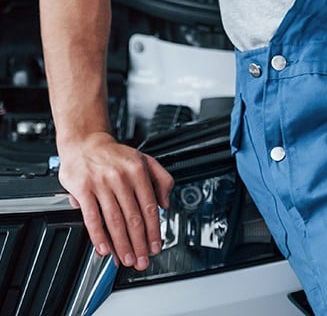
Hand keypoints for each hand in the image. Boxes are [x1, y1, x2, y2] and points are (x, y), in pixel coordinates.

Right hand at [57, 132, 173, 268]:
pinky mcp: (83, 188)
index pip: (150, 206)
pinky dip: (98, 236)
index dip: (154, 230)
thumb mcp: (144, 159)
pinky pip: (92, 217)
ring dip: (121, 244)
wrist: (85, 142)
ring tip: (126, 259)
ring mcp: (101, 183)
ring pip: (114, 220)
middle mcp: (121, 177)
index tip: (156, 246)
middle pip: (133, 217)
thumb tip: (166, 203)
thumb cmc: (115, 155)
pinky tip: (104, 248)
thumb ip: (161, 179)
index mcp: (138, 170)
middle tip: (142, 260)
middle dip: (139, 243)